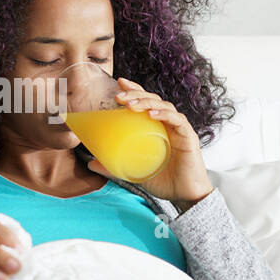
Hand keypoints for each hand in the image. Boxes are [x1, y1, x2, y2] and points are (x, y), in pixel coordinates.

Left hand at [86, 77, 213, 212]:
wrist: (186, 196)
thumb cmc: (164, 181)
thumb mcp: (134, 172)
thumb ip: (114, 167)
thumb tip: (91, 163)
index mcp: (156, 127)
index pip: (146, 102)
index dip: (134, 90)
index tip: (118, 83)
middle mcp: (168, 124)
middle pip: (153, 100)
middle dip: (136, 94)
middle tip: (118, 96)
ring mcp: (179, 129)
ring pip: (164, 106)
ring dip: (147, 102)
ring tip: (131, 105)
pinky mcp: (188, 136)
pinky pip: (177, 120)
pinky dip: (165, 115)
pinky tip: (152, 114)